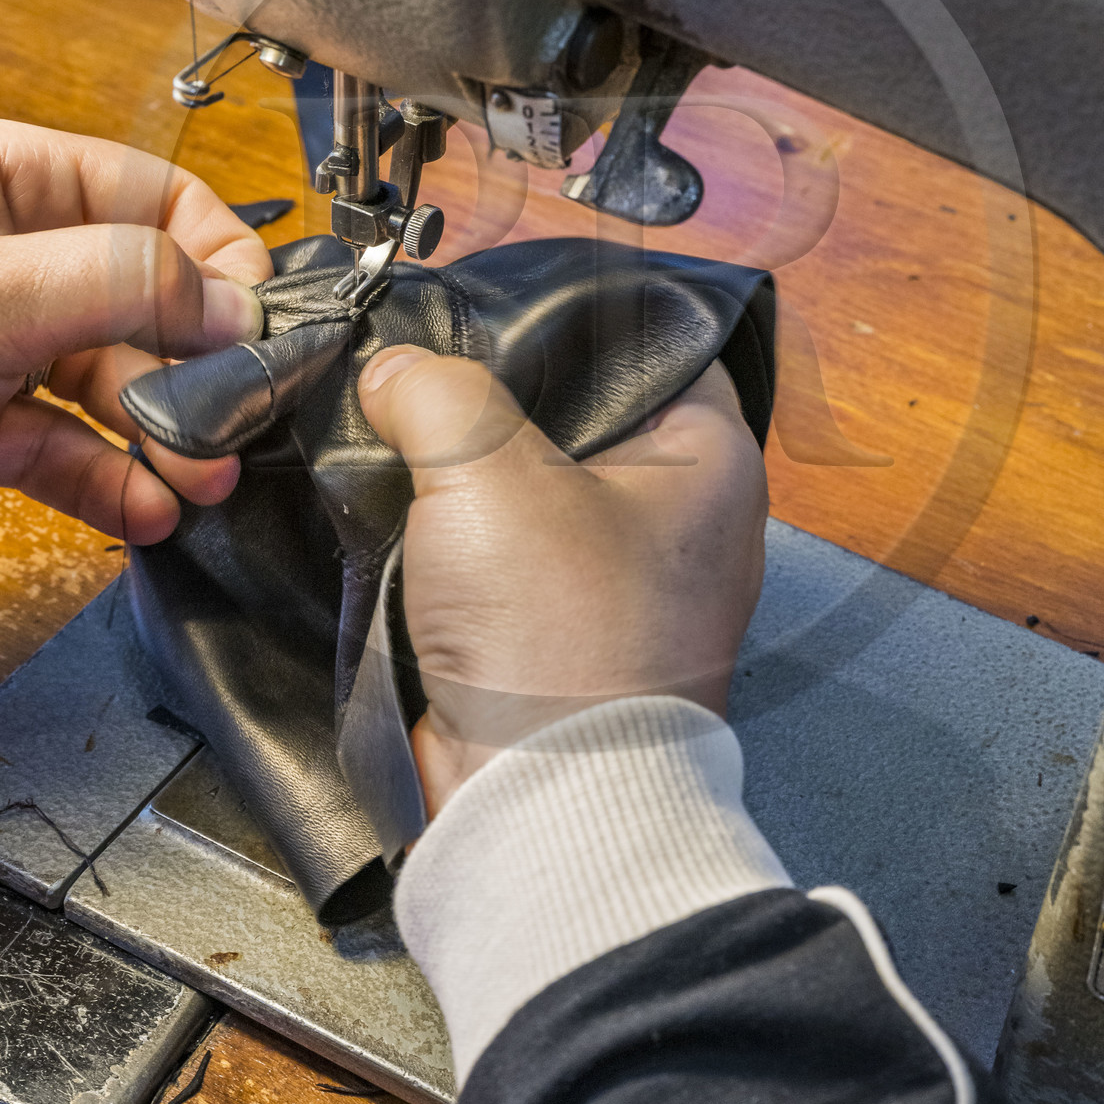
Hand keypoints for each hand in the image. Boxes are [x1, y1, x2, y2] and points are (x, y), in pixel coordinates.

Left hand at [0, 117, 272, 567]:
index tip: (256, 328)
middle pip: (139, 300)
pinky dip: (108, 478)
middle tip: (236, 426)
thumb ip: (119, 286)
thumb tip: (232, 299)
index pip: (151, 198)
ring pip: (107, 380)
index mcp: (1, 179)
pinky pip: (60, 444)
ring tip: (202, 481)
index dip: (215, 259)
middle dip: (194, 366)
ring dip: (161, 433)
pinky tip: (148, 510)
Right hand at [358, 348, 767, 813]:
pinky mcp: (561, 633)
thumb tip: (393, 371)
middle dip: (495, 393)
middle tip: (424, 363)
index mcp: (710, 461)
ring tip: (398, 431)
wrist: (534, 806)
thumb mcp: (486, 473)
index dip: (566, 311)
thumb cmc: (557, 643)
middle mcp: (681, 517)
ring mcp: (621, 581)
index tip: (489, 296)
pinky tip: (399, 510)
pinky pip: (504, 555)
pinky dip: (456, 536)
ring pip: (531, 484)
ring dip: (466, 471)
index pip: (652, 338)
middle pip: (579, 410)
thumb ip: (435, 391)